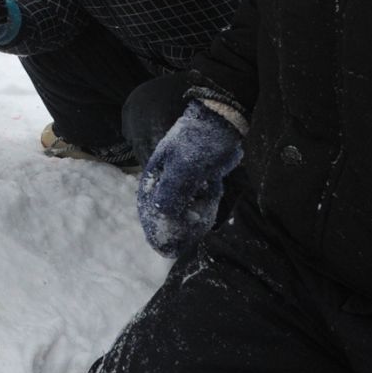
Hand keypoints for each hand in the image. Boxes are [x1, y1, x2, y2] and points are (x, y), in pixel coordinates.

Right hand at [136, 101, 241, 256]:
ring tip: (208, 195)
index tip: (167, 250)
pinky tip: (212, 189)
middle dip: (180, 224)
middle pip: (167, 214)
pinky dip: (205, 203)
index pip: (149, 211)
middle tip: (195, 228)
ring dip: (197, 211)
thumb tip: (162, 218)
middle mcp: (165, 181)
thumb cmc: (199, 143)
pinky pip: (198, 202)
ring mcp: (182, 182)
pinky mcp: (198, 181)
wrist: (222, 123)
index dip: (156, 231)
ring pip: (184, 209)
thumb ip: (171, 194)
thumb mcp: (183, 169)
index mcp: (154, 177)